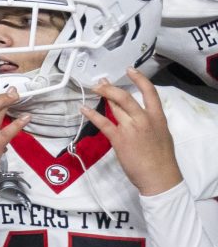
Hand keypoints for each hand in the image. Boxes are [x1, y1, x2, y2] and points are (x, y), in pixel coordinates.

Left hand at [86, 69, 182, 194]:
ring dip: (103, 96)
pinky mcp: (119, 139)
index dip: (139, 79)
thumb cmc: (162, 159)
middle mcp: (144, 119)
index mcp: (157, 117)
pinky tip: (84, 109)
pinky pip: (103, 123)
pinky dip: (92, 114)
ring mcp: (131, 128)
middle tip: (101, 82)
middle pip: (125, 97)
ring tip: (94, 89)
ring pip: (115, 107)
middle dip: (111, 88)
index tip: (130, 70)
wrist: (159, 176)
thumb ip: (152, 123)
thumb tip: (142, 116)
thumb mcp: (163, 135)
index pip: (150, 92)